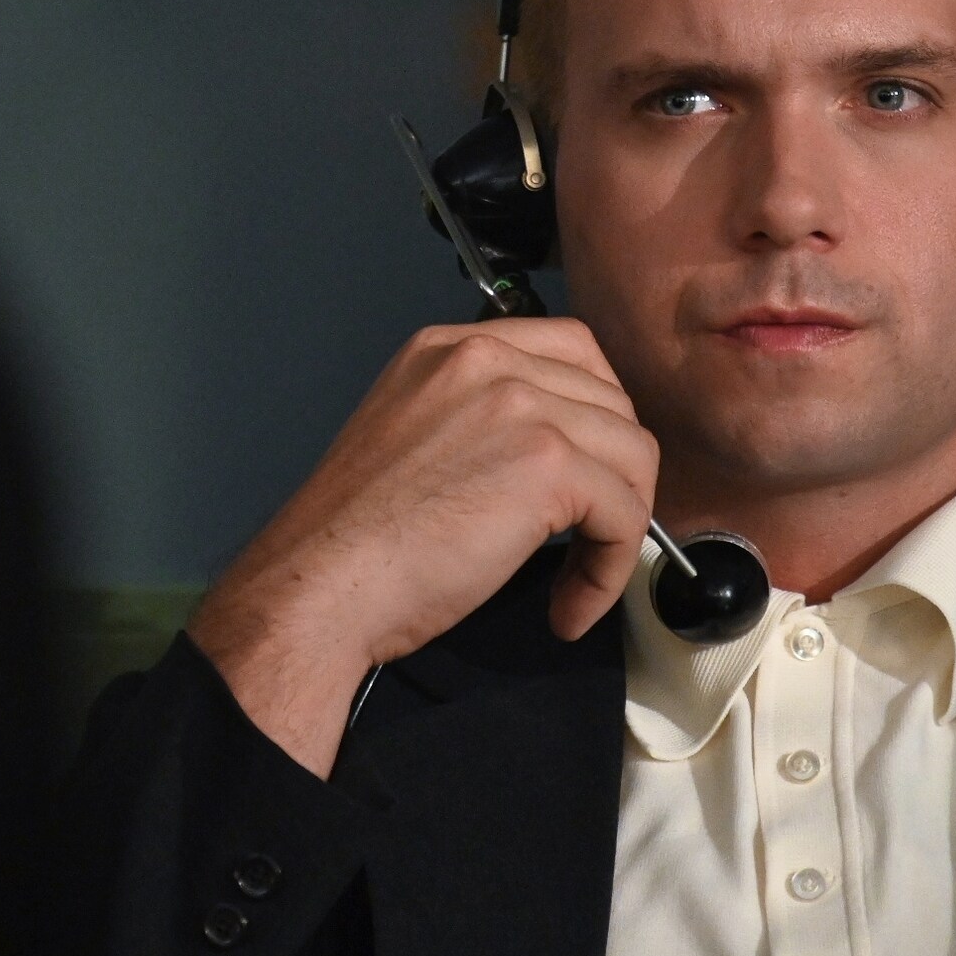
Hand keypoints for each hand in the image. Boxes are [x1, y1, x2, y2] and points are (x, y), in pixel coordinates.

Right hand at [186, 320, 662, 775]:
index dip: (597, 418)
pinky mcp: (546, 464)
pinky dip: (609, 571)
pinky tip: (569, 607)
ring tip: (577, 582)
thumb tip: (557, 457)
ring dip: (619, 528)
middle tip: (588, 536)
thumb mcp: (414, 438)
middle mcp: (486, 360)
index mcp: (449, 349)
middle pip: (613, 401)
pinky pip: (626, 514)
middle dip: (616, 476)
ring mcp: (520, 405)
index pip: (572, 350)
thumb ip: (479, 421)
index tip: (587, 474)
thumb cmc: (357, 541)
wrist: (323, 585)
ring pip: (632, 457)